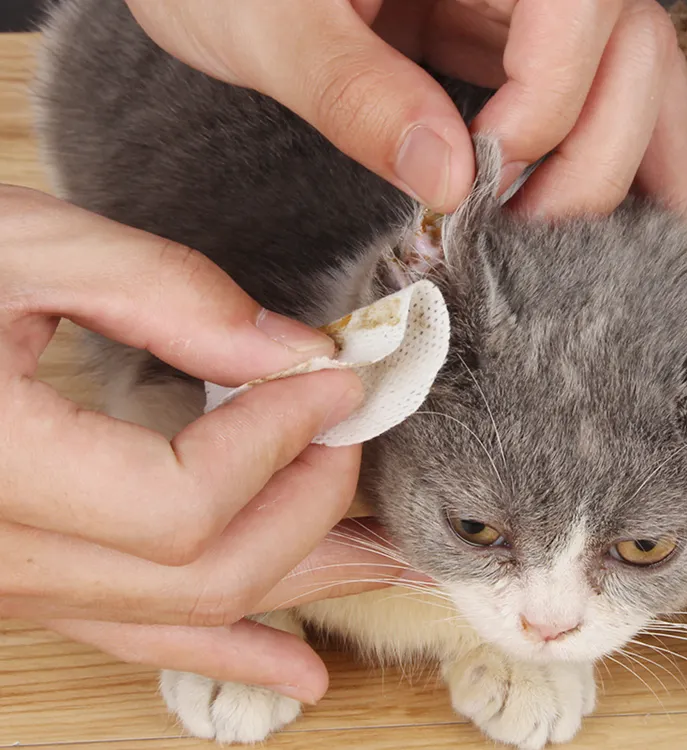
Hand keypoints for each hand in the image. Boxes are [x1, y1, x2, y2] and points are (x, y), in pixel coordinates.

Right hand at [0, 186, 413, 701]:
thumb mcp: (27, 248)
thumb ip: (167, 293)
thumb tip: (295, 352)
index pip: (183, 498)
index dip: (281, 438)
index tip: (337, 379)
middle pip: (206, 571)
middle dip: (308, 502)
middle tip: (352, 429)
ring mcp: (12, 583)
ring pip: (190, 616)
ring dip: (302, 578)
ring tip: (384, 556)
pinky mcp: (34, 579)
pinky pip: (145, 636)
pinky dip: (234, 647)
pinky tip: (300, 667)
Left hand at [124, 0, 686, 240]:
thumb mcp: (263, 23)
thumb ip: (352, 91)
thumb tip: (447, 176)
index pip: (577, 8)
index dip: (547, 109)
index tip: (481, 188)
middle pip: (622, 48)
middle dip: (596, 156)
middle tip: (536, 238)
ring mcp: (502, 1)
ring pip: (616, 72)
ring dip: (636, 157)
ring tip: (670, 229)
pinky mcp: (482, 40)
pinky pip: (566, 90)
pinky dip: (597, 147)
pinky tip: (644, 193)